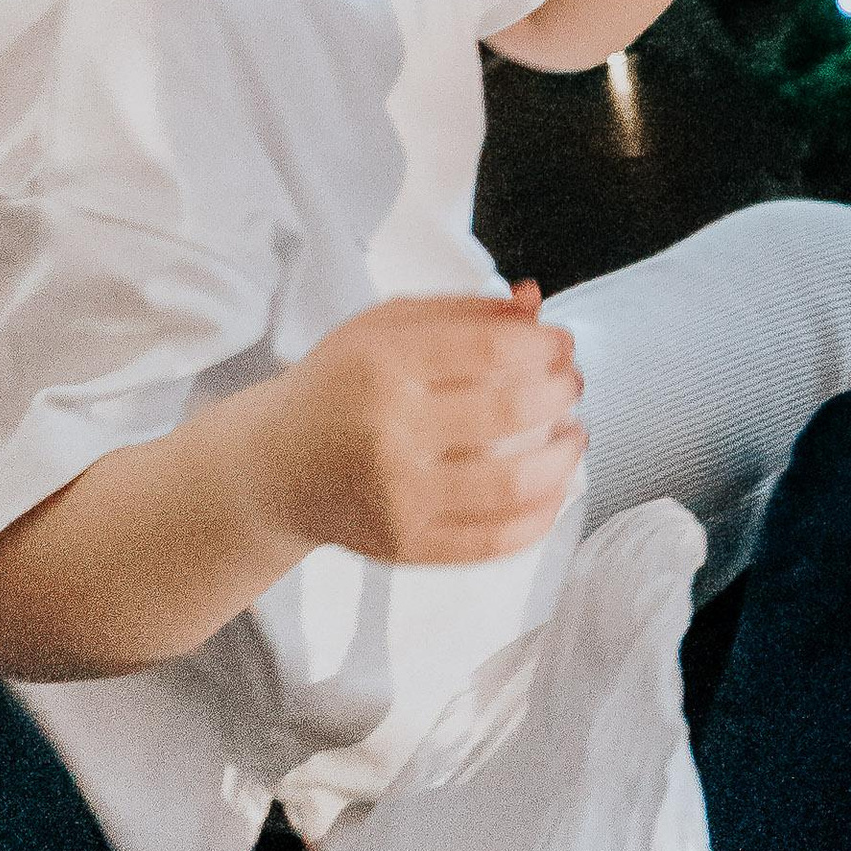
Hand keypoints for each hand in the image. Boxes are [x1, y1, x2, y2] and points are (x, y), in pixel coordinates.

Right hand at [246, 288, 584, 569]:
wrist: (275, 468)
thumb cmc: (340, 384)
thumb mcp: (385, 327)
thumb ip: (462, 310)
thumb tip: (535, 302)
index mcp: (383, 364)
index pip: (490, 348)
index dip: (543, 342)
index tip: (561, 341)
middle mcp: (390, 433)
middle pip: (510, 411)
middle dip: (560, 390)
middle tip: (571, 381)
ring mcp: (399, 499)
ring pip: (513, 483)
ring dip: (565, 455)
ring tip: (574, 433)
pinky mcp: (407, 548)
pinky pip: (494, 541)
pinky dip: (542, 515)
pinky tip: (556, 488)